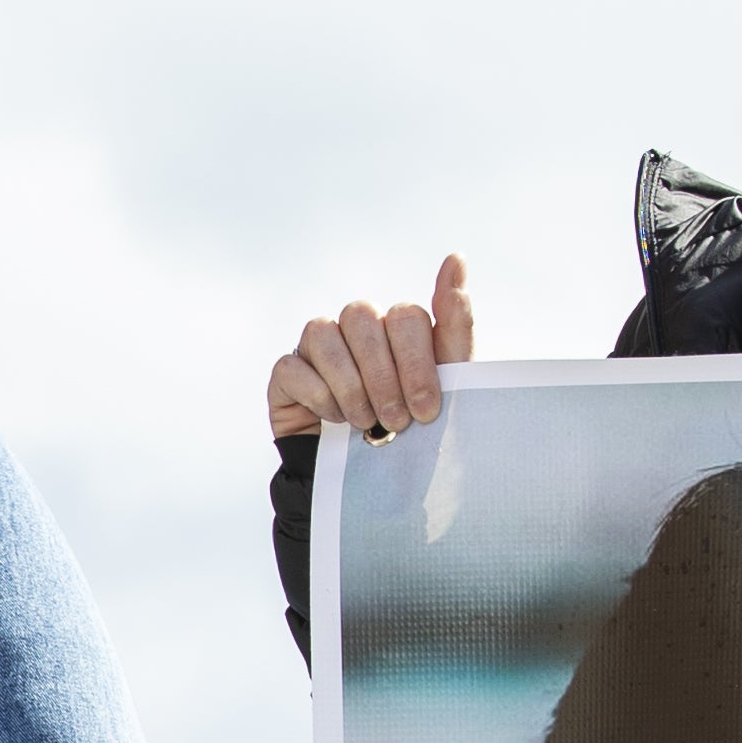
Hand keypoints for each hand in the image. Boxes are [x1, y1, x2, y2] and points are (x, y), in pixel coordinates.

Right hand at [267, 256, 473, 435]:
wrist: (363, 484)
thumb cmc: (409, 430)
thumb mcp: (444, 385)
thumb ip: (454, 325)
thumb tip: (456, 258)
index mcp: (395, 326)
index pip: (405, 315)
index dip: (417, 362)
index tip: (428, 409)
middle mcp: (354, 328)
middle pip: (362, 316)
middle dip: (384, 376)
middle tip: (399, 422)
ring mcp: (316, 347)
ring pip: (323, 334)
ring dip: (351, 385)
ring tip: (367, 424)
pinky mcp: (286, 374)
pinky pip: (293, 367)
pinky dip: (319, 396)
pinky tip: (336, 421)